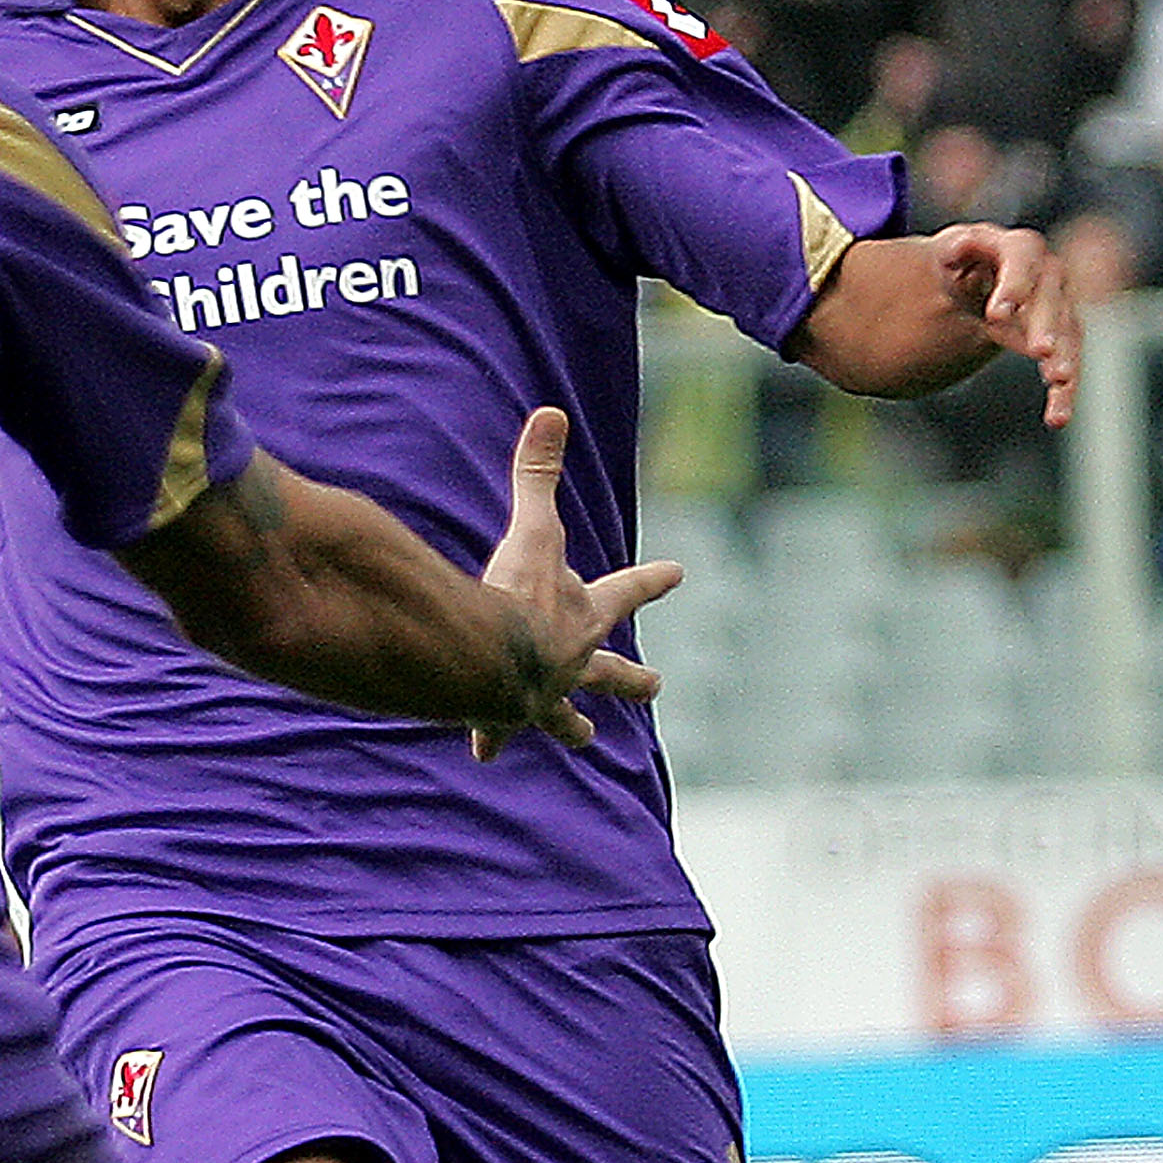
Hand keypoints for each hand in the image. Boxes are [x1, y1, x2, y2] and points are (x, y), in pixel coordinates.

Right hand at [475, 406, 673, 757]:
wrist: (488, 665)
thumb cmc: (517, 598)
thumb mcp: (531, 532)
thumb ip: (536, 475)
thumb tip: (550, 413)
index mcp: (584, 617)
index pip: (627, 590)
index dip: (650, 579)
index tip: (678, 572)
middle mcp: (572, 662)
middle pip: (610, 671)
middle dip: (630, 678)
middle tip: (655, 685)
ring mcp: (541, 696)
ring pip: (564, 714)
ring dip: (570, 723)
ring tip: (583, 736)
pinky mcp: (502, 720)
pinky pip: (497, 730)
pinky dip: (490, 737)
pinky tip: (484, 750)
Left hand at [933, 221, 1080, 427]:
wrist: (964, 280)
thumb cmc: (956, 262)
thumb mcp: (949, 251)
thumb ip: (954, 249)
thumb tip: (958, 246)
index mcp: (1013, 247)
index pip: (1023, 254)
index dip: (1016, 282)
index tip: (998, 315)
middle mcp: (1043, 274)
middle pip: (1053, 295)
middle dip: (1047, 323)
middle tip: (1040, 350)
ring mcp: (1054, 307)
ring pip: (1069, 331)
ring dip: (1066, 356)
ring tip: (1057, 380)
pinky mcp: (1055, 339)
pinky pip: (1065, 364)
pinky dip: (1063, 392)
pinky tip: (1057, 417)